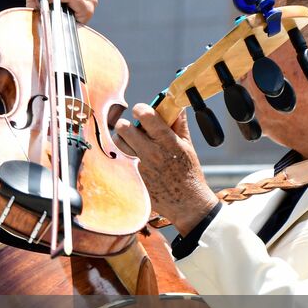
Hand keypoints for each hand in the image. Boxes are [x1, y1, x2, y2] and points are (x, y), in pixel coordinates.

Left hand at [114, 105, 216, 234]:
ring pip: (118, 143)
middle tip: (134, 128)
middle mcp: (151, 153)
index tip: (141, 111)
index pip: (146, 116)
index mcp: (167, 142)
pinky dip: (125, 155)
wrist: (187, 203)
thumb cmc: (189, 173)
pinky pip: (120, 159)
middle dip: (127, 124)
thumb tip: (176, 105)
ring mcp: (139, 166)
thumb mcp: (187, 146)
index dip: (140, 109)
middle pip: (123, 127)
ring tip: (133, 143)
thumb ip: (179, 124)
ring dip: (123, 140)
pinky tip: (135, 158)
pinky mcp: (133, 177)